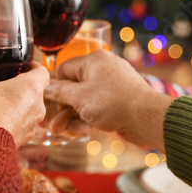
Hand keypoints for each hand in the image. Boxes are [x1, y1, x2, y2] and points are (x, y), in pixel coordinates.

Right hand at [0, 59, 48, 146]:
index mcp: (30, 88)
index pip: (42, 72)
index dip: (34, 66)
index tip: (25, 66)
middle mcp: (37, 106)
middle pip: (37, 92)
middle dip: (23, 88)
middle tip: (7, 84)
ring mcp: (32, 125)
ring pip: (30, 110)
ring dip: (19, 106)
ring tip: (1, 104)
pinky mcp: (24, 140)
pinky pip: (23, 127)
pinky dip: (14, 122)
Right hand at [44, 50, 171, 149]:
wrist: (147, 119)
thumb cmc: (115, 103)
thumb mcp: (79, 97)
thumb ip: (59, 91)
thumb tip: (44, 87)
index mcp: (93, 61)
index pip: (63, 69)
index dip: (53, 86)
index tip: (45, 101)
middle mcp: (102, 70)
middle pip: (72, 88)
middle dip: (61, 108)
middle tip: (51, 123)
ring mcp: (111, 86)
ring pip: (83, 101)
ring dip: (72, 116)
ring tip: (64, 131)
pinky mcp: (117, 102)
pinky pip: (95, 108)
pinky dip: (87, 118)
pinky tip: (83, 131)